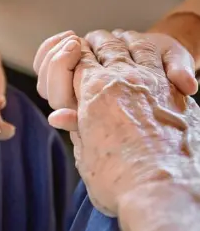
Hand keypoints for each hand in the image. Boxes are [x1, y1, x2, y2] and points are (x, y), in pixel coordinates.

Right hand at [47, 31, 199, 230]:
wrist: (165, 192)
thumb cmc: (119, 180)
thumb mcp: (86, 157)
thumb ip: (75, 129)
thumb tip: (57, 117)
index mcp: (93, 93)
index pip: (77, 62)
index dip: (71, 57)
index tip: (71, 54)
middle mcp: (120, 79)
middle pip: (103, 47)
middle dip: (93, 43)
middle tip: (88, 41)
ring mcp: (149, 79)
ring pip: (130, 45)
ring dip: (118, 39)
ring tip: (112, 38)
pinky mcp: (173, 88)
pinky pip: (156, 55)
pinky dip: (144, 47)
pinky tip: (141, 49)